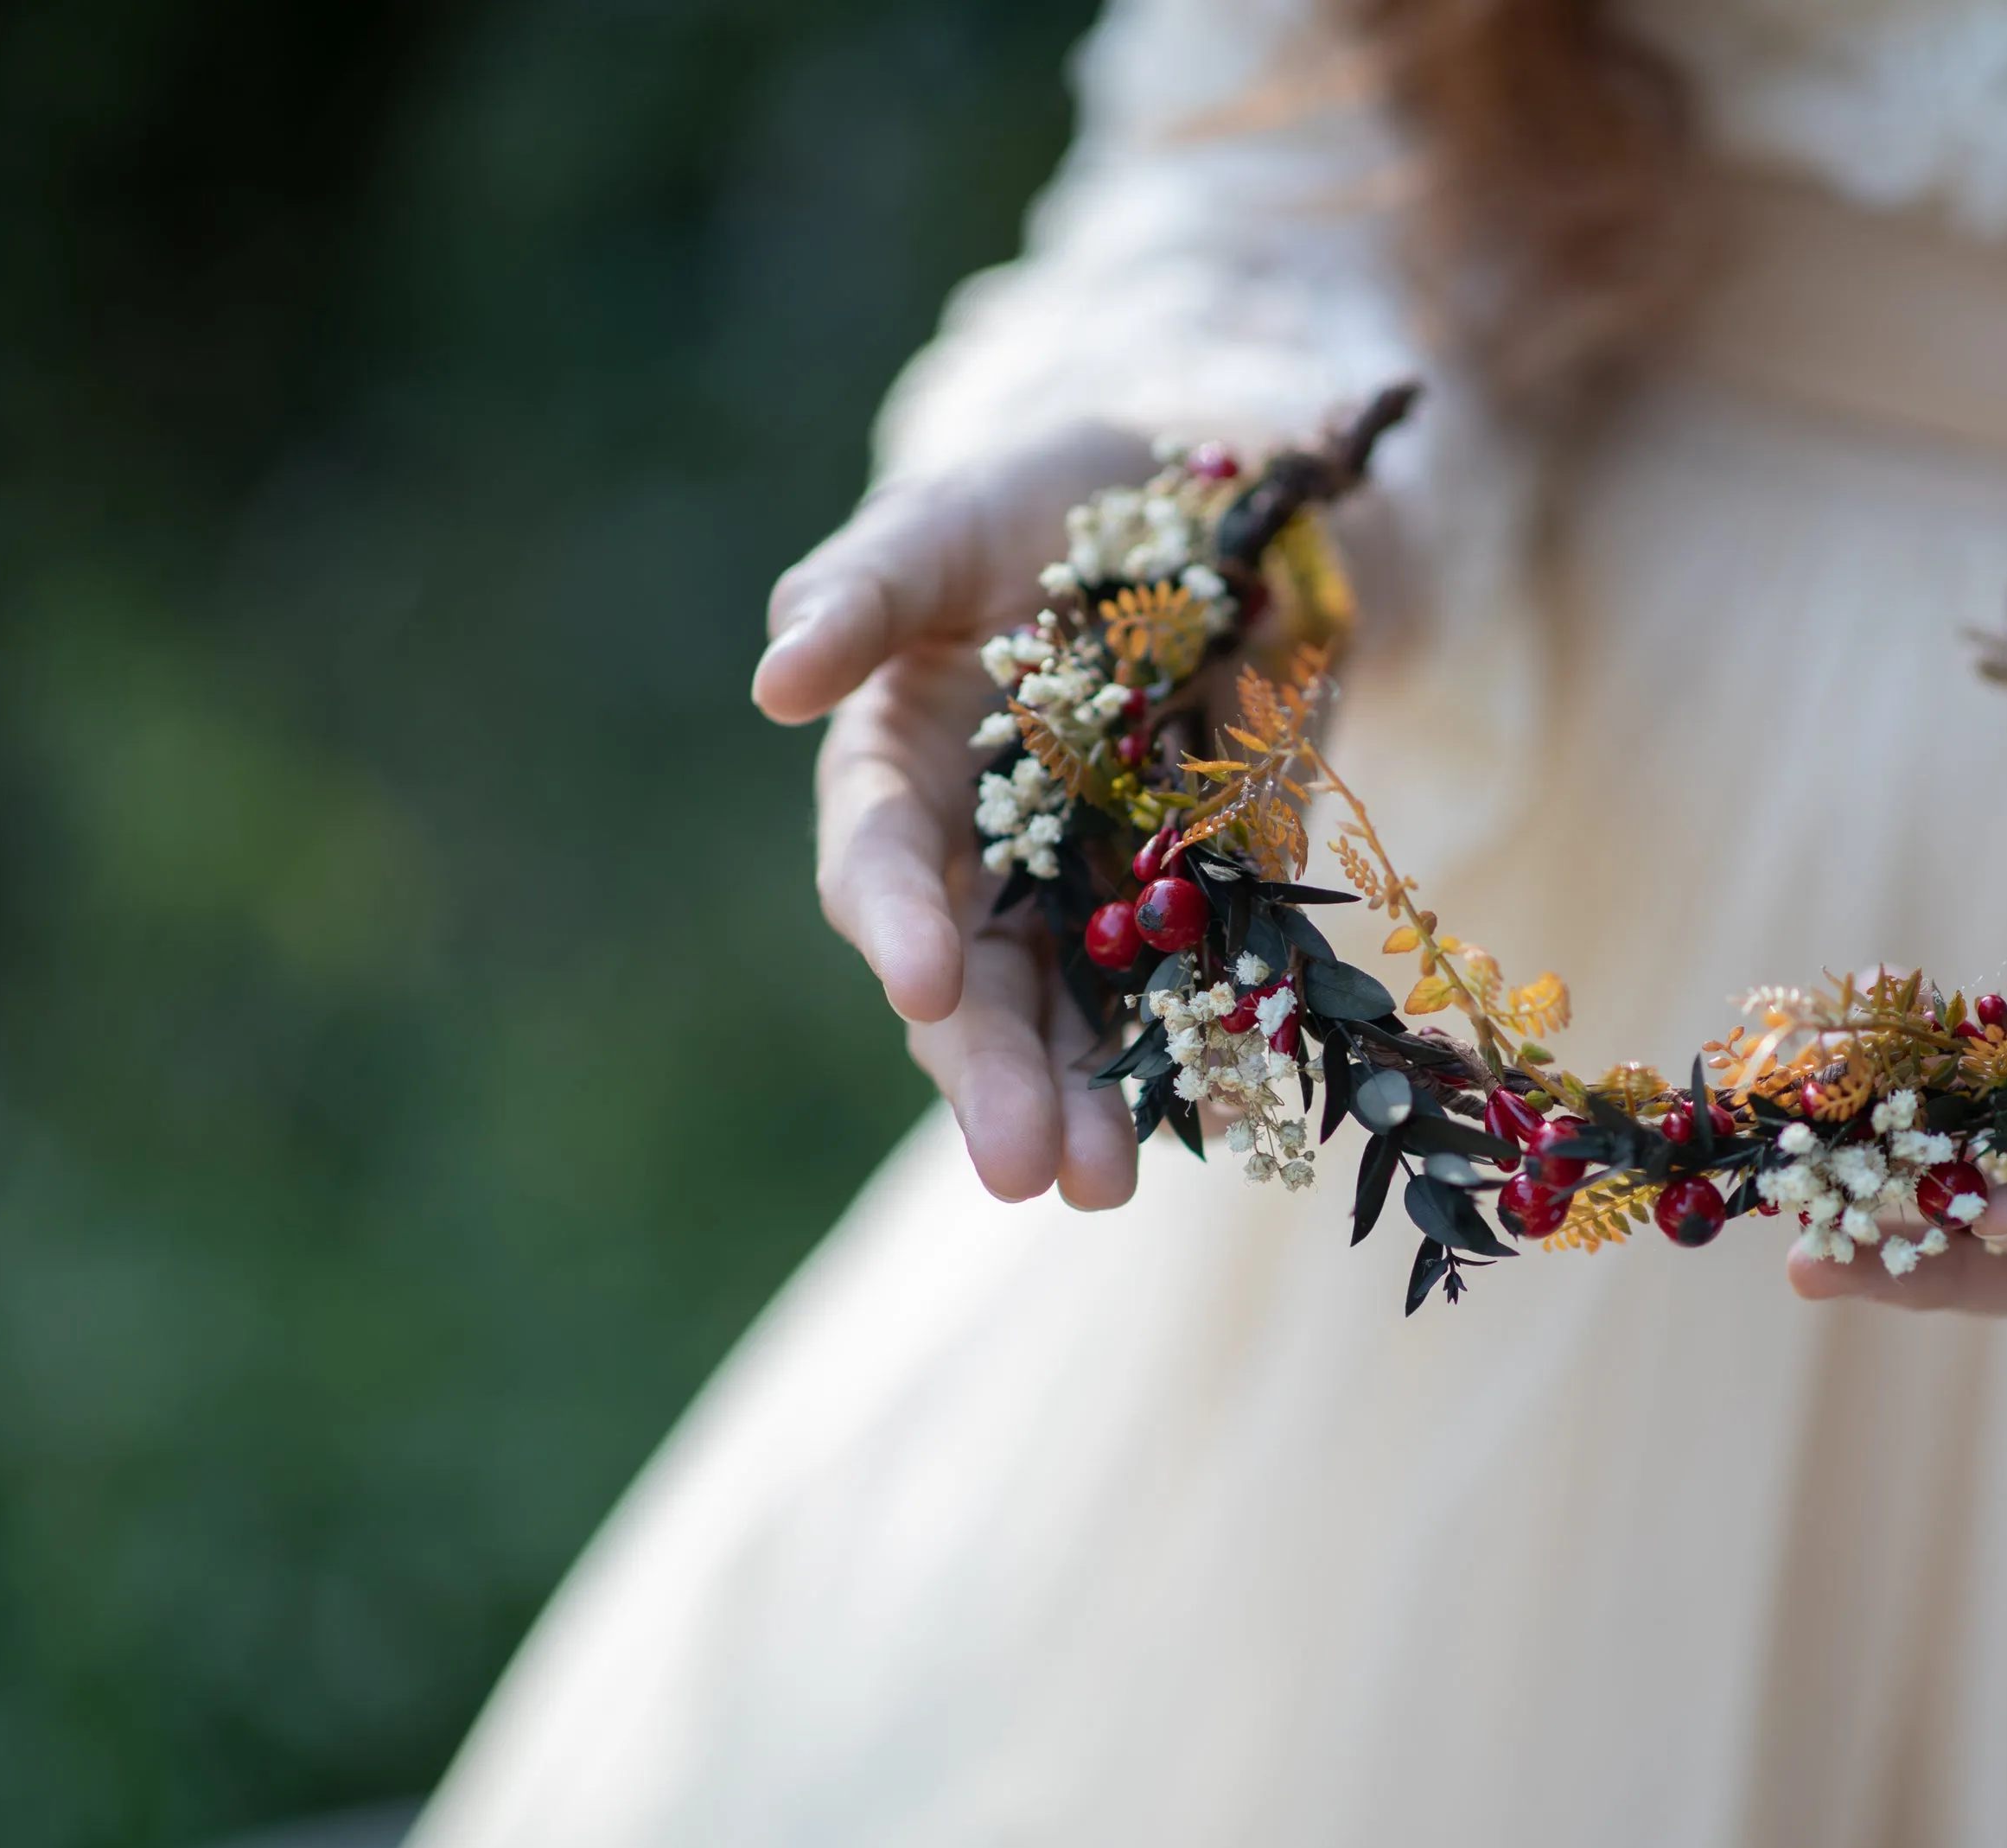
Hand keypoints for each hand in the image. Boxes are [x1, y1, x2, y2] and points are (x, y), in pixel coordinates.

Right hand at [757, 422, 1155, 1207]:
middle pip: (974, 980)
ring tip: (1100, 1187)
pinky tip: (1221, 1122)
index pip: (885, 862)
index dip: (900, 921)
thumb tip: (775, 681)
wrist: (1230, 512)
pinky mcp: (1211, 906)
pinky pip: (1203, 997)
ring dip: (1086, 1103)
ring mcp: (1099, 895)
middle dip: (989, 1072)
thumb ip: (867, 588)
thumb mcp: (959, 517)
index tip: (917, 982)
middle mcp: (991, 857)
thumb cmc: (1055, 500)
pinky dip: (1208, 1059)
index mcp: (906, 768)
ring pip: (1075, 1019)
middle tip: (1018, 1166)